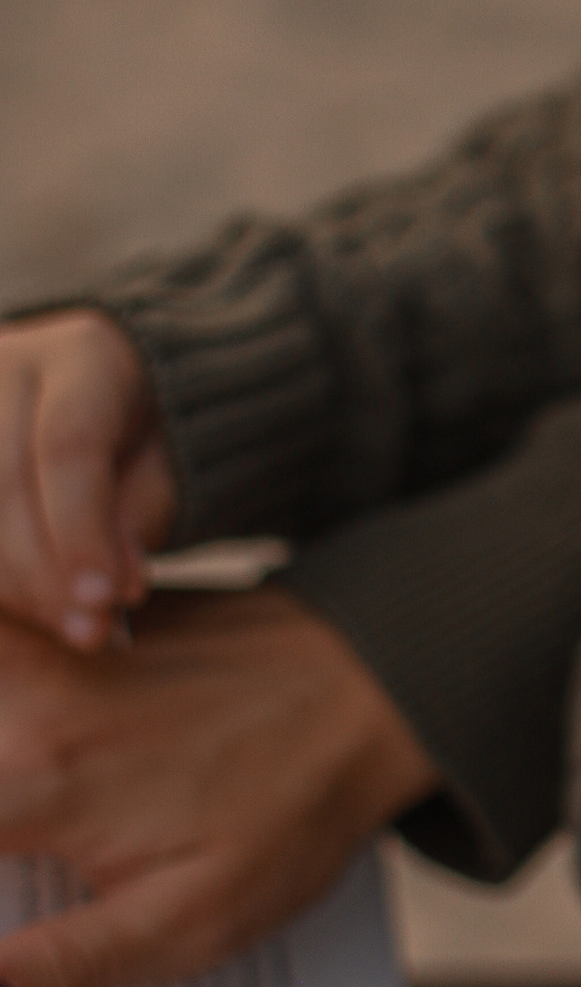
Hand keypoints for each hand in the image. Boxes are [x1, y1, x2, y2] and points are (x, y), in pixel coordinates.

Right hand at [0, 312, 173, 647]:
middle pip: (4, 478)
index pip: (68, 446)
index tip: (106, 599)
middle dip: (43, 572)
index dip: (81, 531)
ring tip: (64, 625)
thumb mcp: (159, 467)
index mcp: (83, 354)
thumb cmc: (135, 434)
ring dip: (9, 582)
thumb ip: (133, 518)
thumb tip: (109, 594)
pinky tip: (22, 605)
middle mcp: (8, 363)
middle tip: (88, 632)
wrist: (96, 388)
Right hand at [0, 587, 436, 986]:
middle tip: (15, 858)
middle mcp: (15, 698)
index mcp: (33, 783)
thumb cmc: (291, 806)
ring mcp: (30, 641)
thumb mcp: (191, 918)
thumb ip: (61, 967)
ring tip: (17, 836)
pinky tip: (16, 747)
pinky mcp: (48, 615)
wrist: (371, 685)